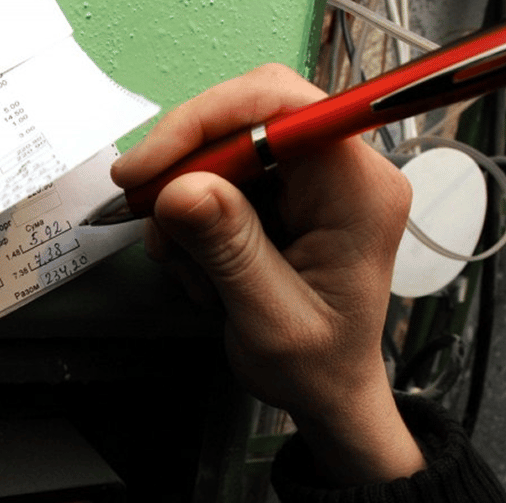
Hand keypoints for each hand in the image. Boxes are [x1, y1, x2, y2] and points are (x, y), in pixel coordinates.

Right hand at [112, 64, 422, 484]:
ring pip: (224, 147)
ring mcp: (313, 178)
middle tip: (146, 214)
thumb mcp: (269, 320)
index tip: (148, 170)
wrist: (328, 392)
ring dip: (185, 203)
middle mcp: (343, 170)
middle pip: (245, 116)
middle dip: (186, 165)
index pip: (280, 106)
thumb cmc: (317, 368)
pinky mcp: (287, 191)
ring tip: (190, 271)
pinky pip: (222, 176)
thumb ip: (230, 251)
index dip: (206, 123)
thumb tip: (182, 188)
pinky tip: (202, 269)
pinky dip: (193, 218)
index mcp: (359, 192)